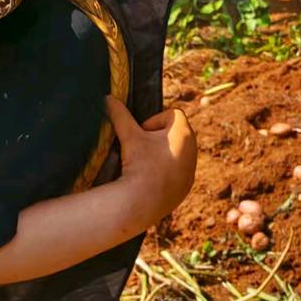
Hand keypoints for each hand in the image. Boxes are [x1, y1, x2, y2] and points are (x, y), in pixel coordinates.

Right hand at [105, 96, 197, 224]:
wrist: (143, 202)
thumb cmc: (139, 164)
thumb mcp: (129, 136)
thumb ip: (120, 115)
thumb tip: (107, 98)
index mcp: (184, 133)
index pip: (172, 114)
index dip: (154, 121)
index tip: (142, 134)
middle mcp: (193, 150)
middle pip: (175, 133)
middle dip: (158, 137)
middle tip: (142, 149)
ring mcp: (191, 169)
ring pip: (177, 153)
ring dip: (161, 154)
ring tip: (144, 164)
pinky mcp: (186, 186)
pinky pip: (177, 172)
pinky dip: (164, 172)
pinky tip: (150, 179)